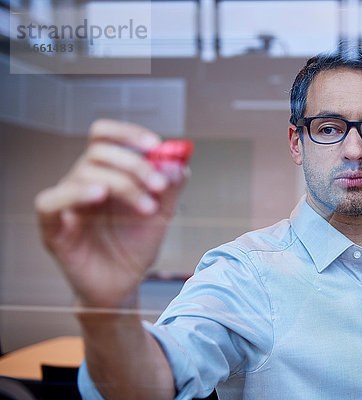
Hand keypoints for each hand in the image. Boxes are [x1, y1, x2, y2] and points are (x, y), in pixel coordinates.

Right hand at [35, 120, 189, 308]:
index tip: (155, 144)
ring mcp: (67, 202)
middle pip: (99, 151)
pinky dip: (75, 193)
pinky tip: (99, 195)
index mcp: (106, 172)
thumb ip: (171, 188)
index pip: (105, 136)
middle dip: (135, 164)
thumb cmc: (136, 246)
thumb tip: (180, 163)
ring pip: (85, 173)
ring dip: (123, 184)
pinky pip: (50, 201)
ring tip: (147, 208)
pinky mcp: (52, 227)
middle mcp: (83, 181)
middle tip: (159, 185)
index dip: (128, 133)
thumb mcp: (162, 215)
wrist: (123, 285)